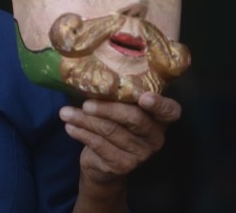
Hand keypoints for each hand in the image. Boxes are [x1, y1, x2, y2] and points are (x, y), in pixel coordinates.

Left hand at [60, 91, 181, 183]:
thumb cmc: (111, 123)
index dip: (159, 104)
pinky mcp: (124, 165)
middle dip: (107, 109)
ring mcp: (141, 153)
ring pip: (111, 131)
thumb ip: (113, 93)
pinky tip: (69, 126)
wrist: (103, 162)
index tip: (143, 97)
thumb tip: (86, 71)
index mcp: (158, 118)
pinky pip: (100, 145)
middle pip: (134, 118)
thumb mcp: (116, 107)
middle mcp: (155, 136)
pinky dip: (81, 133)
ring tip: (65, 113)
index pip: (170, 110)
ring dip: (84, 120)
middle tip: (85, 104)